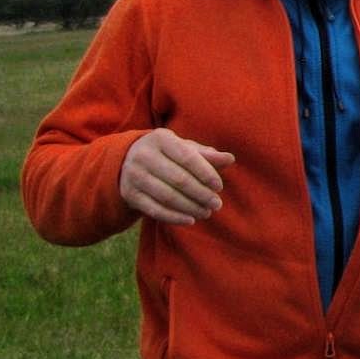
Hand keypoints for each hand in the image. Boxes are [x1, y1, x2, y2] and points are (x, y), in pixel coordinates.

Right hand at [120, 128, 234, 225]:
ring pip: (167, 197)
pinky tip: (190, 220)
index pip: (188, 158)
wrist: (130, 160)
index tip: (219, 187)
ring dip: (190, 208)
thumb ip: (208, 155)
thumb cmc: (168, 154)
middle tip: (217, 204)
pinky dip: (174, 217)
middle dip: (201, 194)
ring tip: (206, 212)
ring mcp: (133, 175)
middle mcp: (143, 155)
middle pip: (178, 179)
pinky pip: (154, 210)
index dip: (206, 174)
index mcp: (160, 138)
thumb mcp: (186, 149)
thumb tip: (230, 159)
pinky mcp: (129, 194)